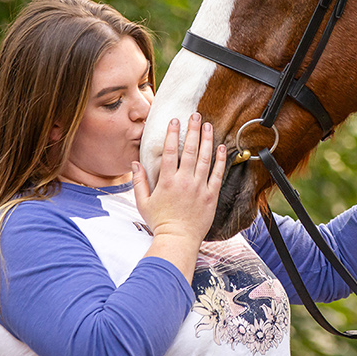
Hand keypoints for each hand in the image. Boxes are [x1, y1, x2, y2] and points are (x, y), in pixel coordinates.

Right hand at [132, 113, 226, 247]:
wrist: (178, 239)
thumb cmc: (160, 222)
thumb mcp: (143, 202)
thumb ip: (139, 181)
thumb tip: (135, 163)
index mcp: (167, 181)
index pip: (171, 151)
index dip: (173, 134)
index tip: (175, 121)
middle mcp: (185, 181)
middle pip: (190, 150)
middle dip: (193, 130)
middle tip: (195, 116)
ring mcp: (199, 187)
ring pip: (205, 158)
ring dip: (206, 140)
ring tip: (208, 126)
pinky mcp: (211, 195)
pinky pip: (218, 174)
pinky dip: (221, 160)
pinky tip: (221, 147)